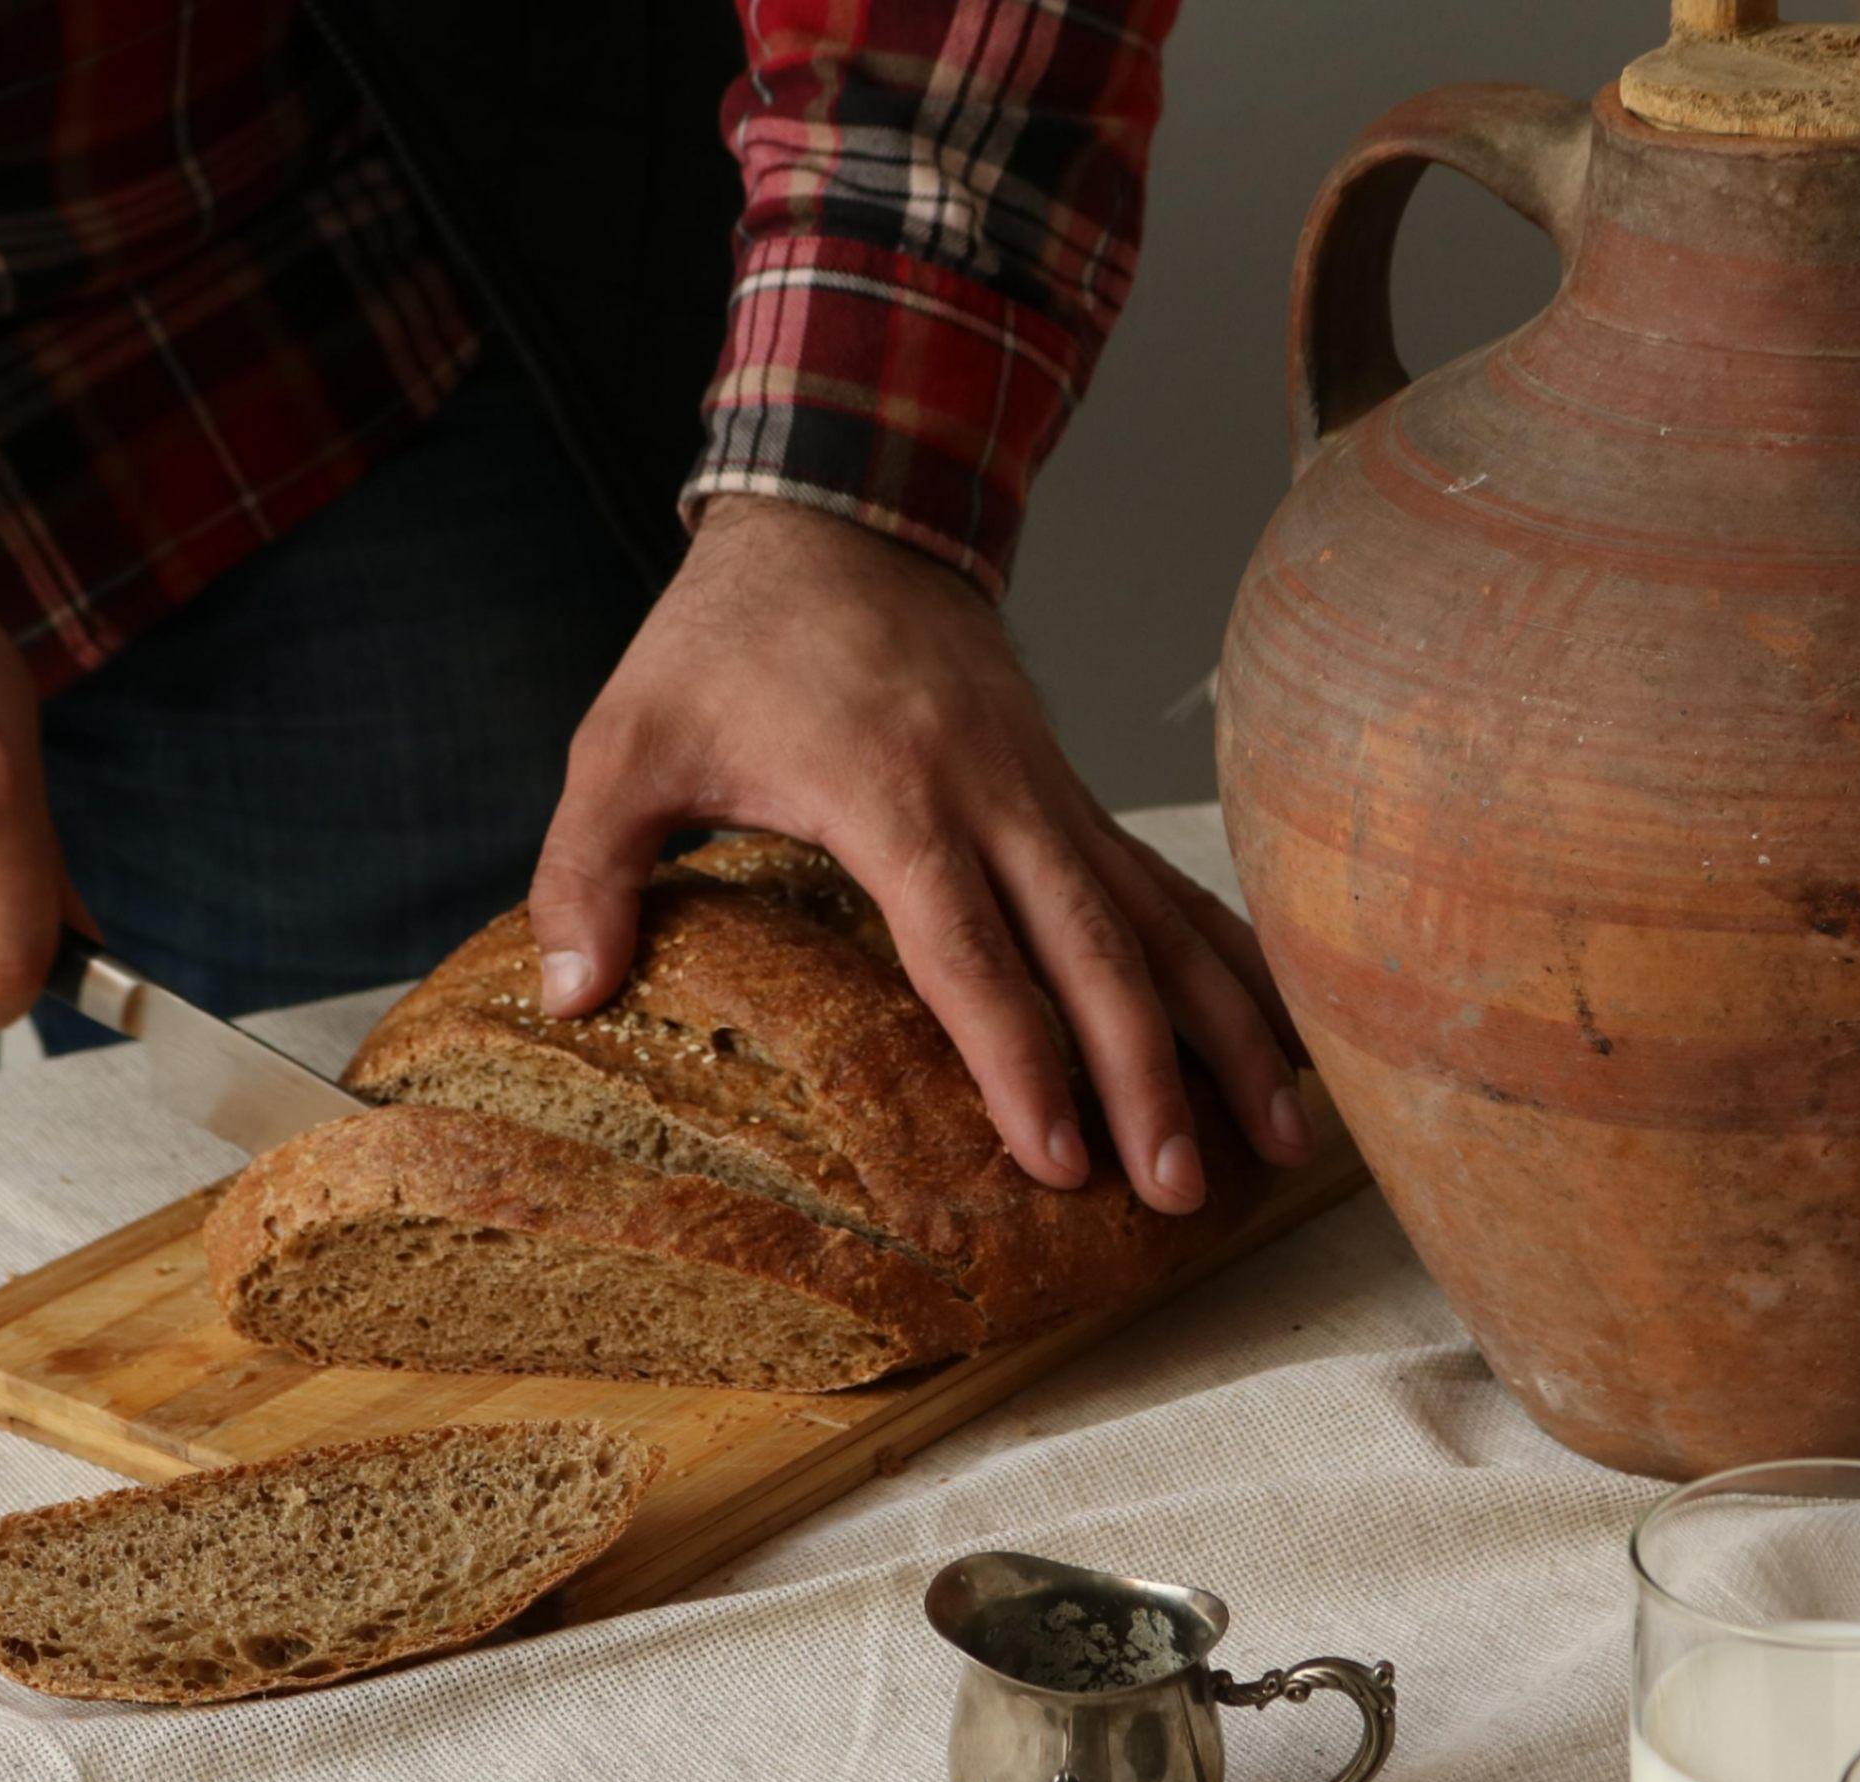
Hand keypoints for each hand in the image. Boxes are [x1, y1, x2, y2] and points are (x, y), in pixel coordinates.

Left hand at [529, 495, 1309, 1213]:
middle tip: (1177, 1191)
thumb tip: (572, 998)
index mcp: (889, 792)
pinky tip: (1285, 1037)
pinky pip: (1169, 887)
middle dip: (1146, 1077)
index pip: (968, 947)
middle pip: (1093, 950)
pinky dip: (1234, 961)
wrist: (843, 512)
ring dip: (1225, 1031)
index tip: (1055, 1158)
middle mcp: (996, 796)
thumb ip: (589, 869)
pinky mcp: (1074, 792)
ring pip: (1159, 921)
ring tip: (1287, 1138)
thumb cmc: (727, 640)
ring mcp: (1051, 792)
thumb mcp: (625, 741)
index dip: (1017, 1056)